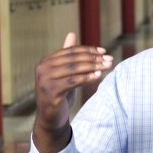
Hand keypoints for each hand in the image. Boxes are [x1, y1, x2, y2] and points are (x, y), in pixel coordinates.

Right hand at [32, 32, 112, 152]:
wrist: (51, 119)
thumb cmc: (60, 95)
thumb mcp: (65, 74)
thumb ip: (67, 56)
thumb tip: (71, 33)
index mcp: (46, 62)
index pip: (70, 51)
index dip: (88, 50)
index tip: (104, 51)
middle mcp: (42, 68)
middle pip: (73, 59)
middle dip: (93, 58)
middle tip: (109, 59)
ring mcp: (45, 80)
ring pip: (74, 69)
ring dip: (93, 67)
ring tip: (108, 66)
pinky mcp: (50, 92)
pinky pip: (72, 81)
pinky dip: (87, 77)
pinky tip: (98, 76)